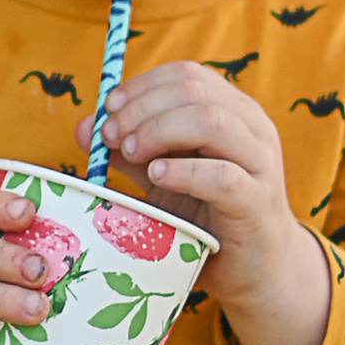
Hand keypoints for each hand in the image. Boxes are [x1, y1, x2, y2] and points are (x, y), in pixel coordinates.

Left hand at [92, 62, 329, 344]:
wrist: (256, 269)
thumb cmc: (208, 217)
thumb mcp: (163, 176)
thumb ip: (129, 150)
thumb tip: (84, 127)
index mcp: (233, 111)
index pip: (187, 74)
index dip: (142, 86)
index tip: (108, 110)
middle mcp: (252, 128)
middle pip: (194, 92)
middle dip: (142, 109)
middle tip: (110, 136)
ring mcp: (260, 163)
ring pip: (211, 122)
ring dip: (158, 131)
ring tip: (129, 153)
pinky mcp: (258, 202)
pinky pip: (223, 176)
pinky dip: (183, 171)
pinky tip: (157, 175)